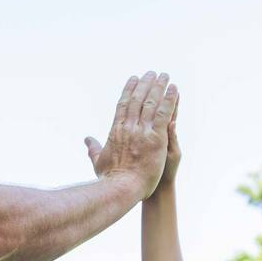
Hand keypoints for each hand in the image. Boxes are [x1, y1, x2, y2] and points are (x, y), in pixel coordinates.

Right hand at [83, 72, 177, 198]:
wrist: (121, 188)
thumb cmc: (109, 179)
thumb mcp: (98, 161)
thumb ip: (93, 148)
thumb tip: (87, 139)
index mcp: (115, 130)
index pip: (123, 104)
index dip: (129, 90)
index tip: (133, 78)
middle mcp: (128, 127)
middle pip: (138, 99)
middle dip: (145, 84)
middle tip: (151, 72)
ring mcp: (142, 131)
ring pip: (151, 103)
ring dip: (159, 87)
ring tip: (164, 75)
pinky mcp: (156, 138)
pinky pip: (164, 114)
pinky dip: (170, 100)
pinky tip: (174, 89)